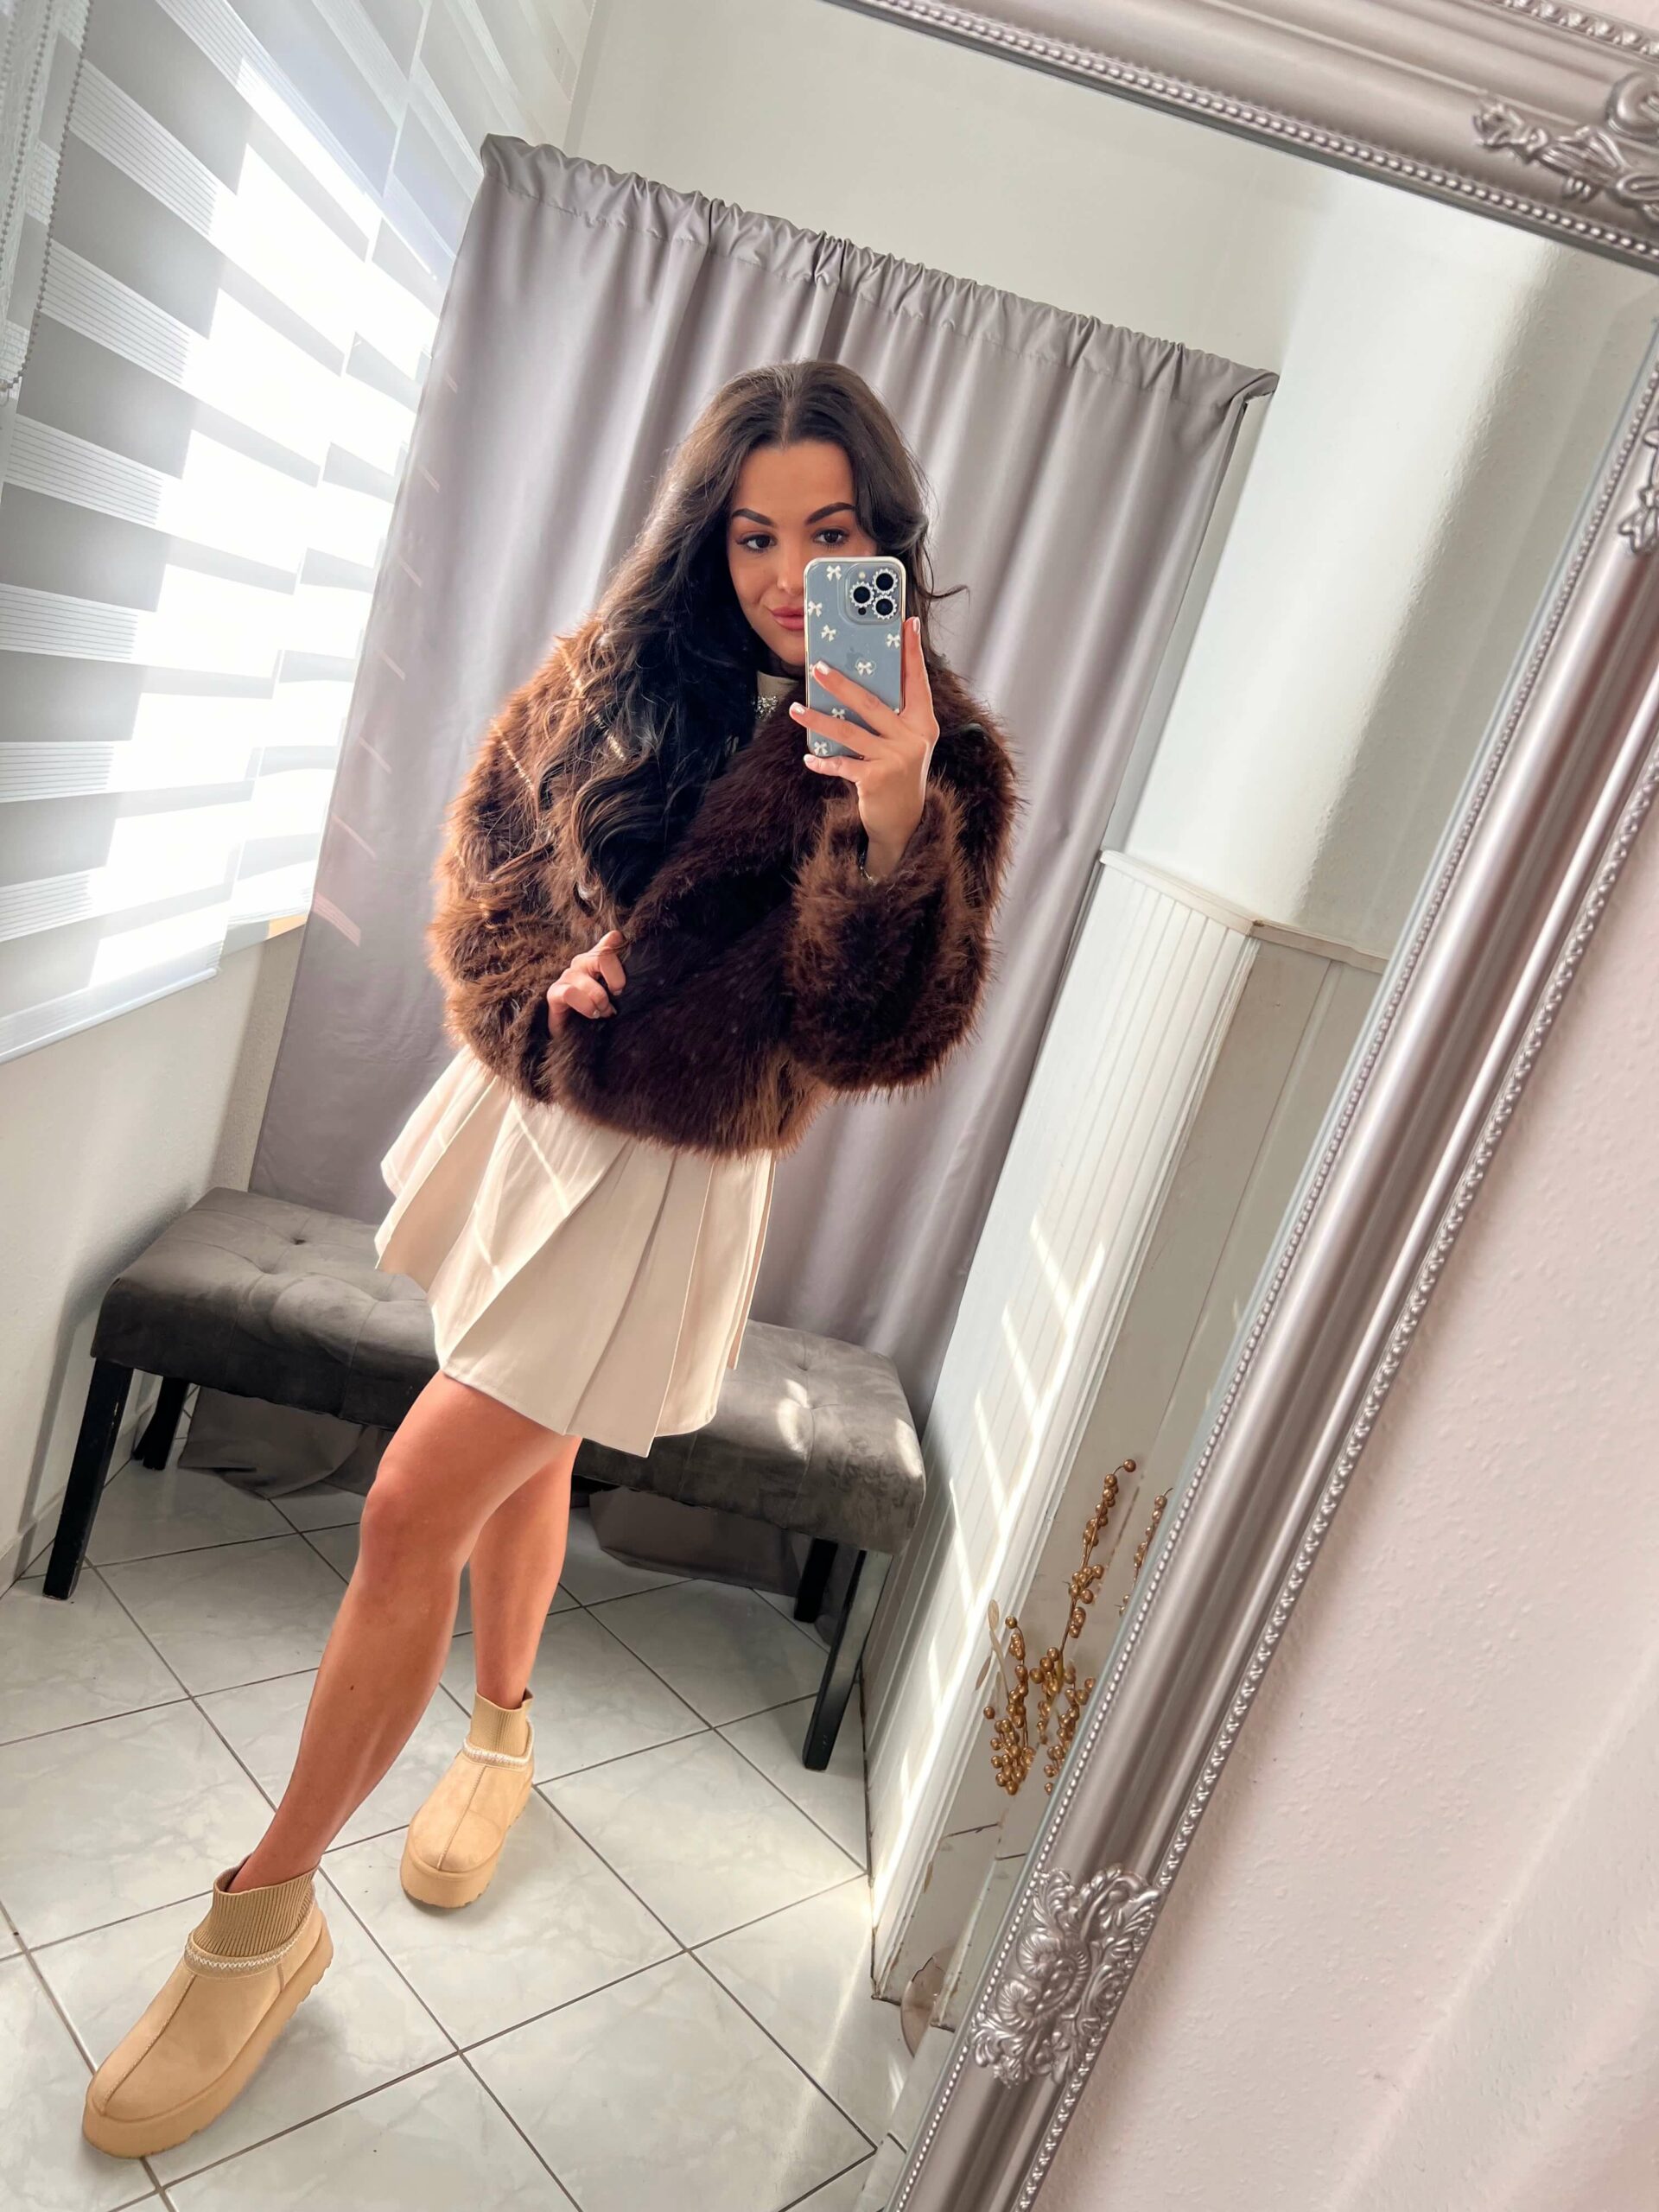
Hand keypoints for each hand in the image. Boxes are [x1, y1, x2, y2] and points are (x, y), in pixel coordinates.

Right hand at [546, 929, 626, 1030]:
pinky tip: (592, 1015)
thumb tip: (650, 982)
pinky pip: (570, 993)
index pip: (613, 938)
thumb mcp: (619, 996)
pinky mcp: (554, 993)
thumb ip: (628, 984)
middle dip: (616, 979)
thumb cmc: (602, 1013)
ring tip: (603, 1012)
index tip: (627, 976)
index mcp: (600, 959)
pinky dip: (585, 1006)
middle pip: (604, 954)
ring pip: (588, 982)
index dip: (624, 951)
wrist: (575, 1036)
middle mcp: (583, 962)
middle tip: (618, 995)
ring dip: (600, 1001)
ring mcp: (567, 976)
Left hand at [789, 616, 935, 870]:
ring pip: (850, 732)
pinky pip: (843, 765)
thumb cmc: (899, 772)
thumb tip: (858, 684)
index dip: (912, 652)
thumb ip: (893, 715)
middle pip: (872, 703)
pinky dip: (824, 761)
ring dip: (819, 720)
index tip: (906, 623)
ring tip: (797, 709)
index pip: (917, 681)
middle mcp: (913, 738)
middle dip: (842, 684)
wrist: (905, 822)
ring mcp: (896, 759)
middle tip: (818, 667)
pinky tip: (809, 757)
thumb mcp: (905, 741)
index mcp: (923, 723)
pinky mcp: (877, 780)